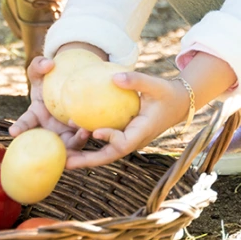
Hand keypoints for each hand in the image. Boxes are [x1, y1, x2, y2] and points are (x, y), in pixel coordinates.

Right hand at [9, 56, 90, 150]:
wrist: (70, 85)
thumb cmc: (50, 79)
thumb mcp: (41, 72)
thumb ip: (39, 65)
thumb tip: (48, 64)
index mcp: (36, 116)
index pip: (25, 123)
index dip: (19, 128)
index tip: (12, 132)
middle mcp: (48, 130)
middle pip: (46, 143)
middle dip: (47, 148)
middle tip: (51, 145)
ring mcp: (64, 135)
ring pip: (68, 145)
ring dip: (74, 141)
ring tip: (83, 131)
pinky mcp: (79, 135)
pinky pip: (82, 140)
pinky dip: (86, 137)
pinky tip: (91, 129)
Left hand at [63, 70, 190, 170]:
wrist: (176, 103)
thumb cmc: (166, 92)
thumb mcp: (155, 84)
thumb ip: (136, 80)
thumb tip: (114, 76)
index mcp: (143, 131)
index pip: (125, 142)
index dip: (110, 140)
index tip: (95, 132)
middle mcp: (134, 140)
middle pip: (109, 155)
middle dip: (88, 161)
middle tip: (66, 163)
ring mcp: (128, 139)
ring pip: (105, 152)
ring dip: (85, 156)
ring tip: (63, 157)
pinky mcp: (124, 135)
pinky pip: (105, 142)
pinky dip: (90, 142)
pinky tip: (73, 137)